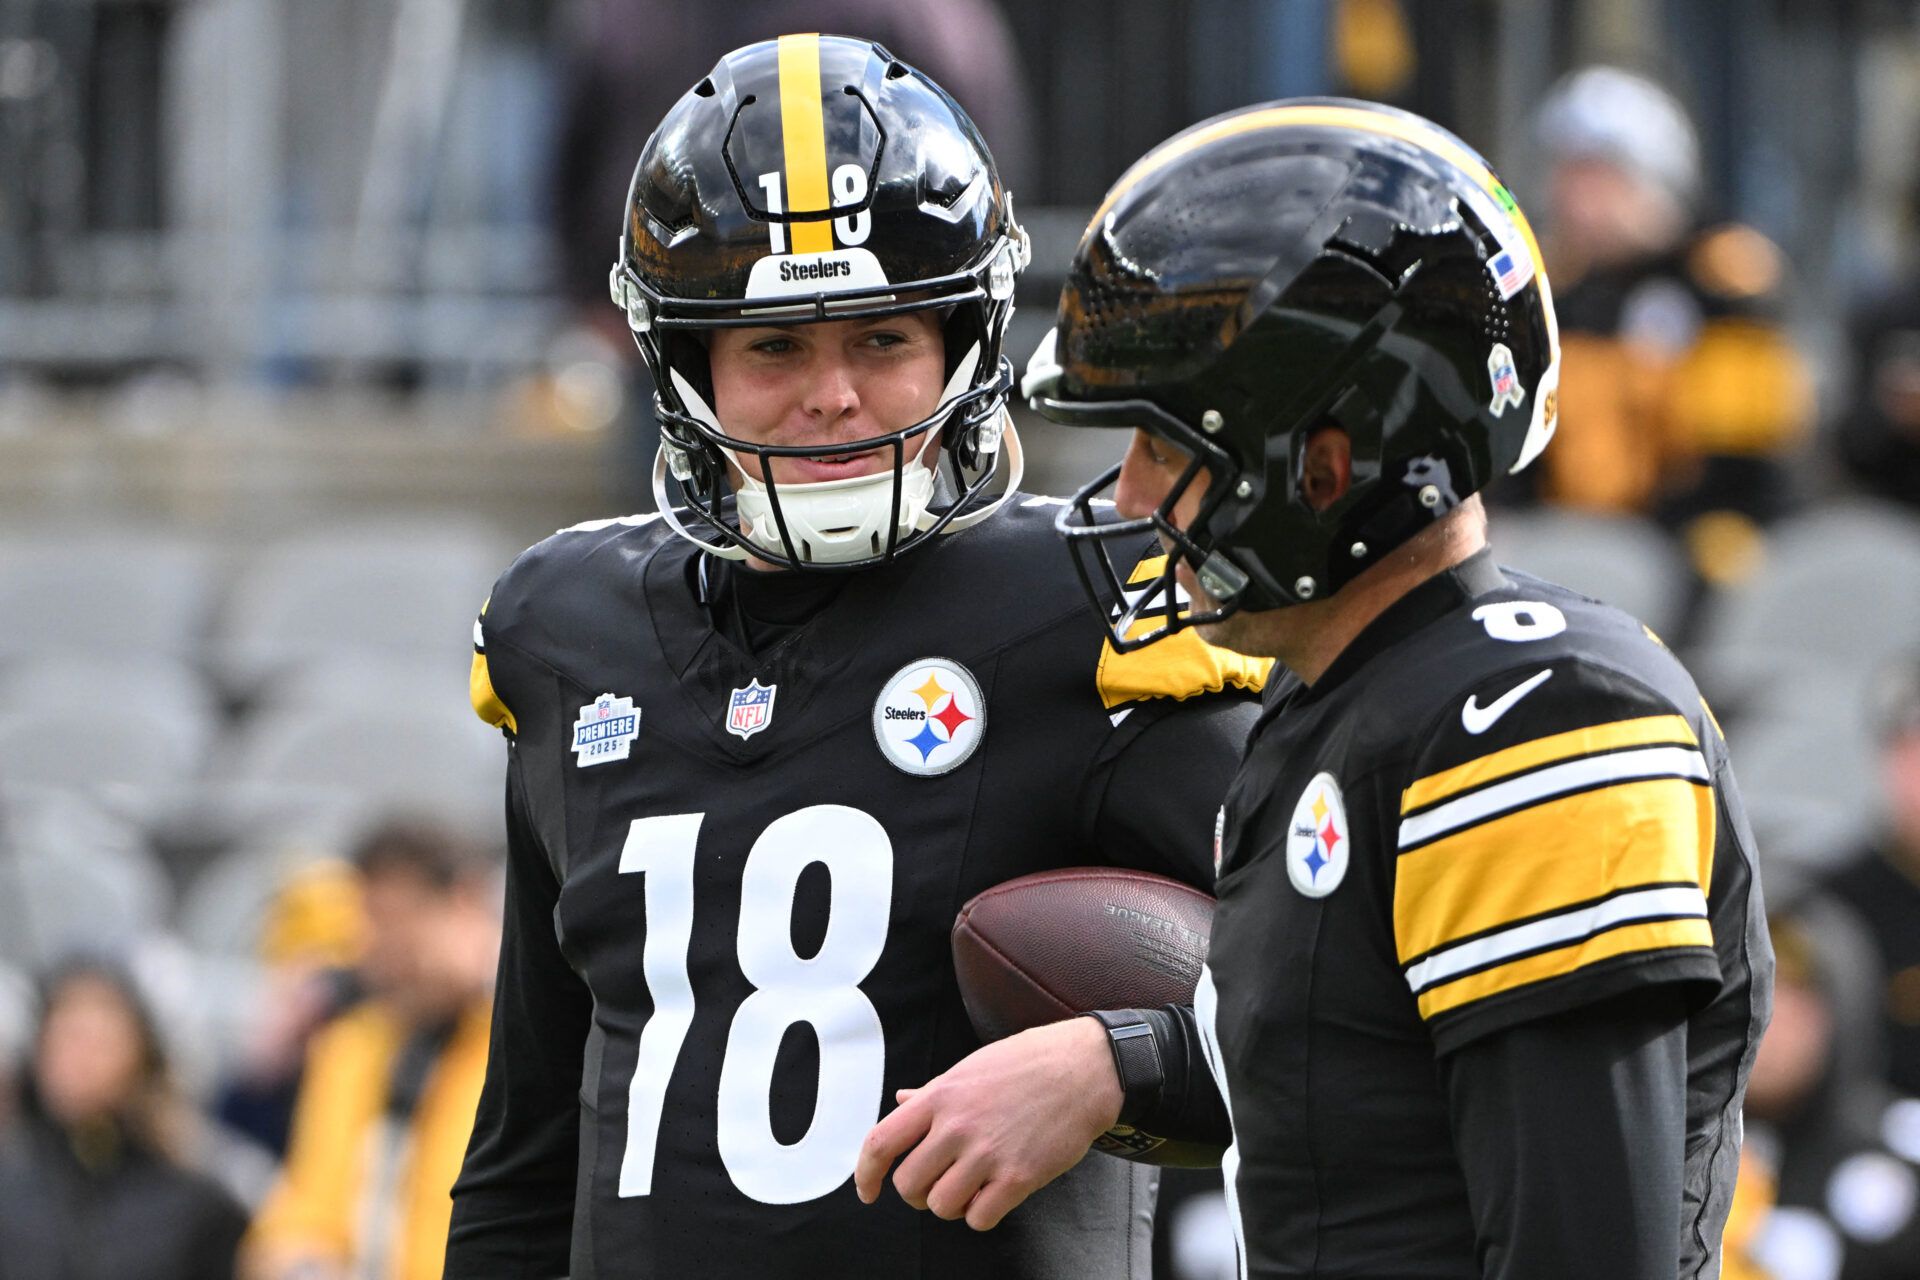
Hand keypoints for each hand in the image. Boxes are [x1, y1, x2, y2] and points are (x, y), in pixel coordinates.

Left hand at [854, 1016, 1123, 1230]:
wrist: (1084, 1069)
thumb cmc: (1027, 1064)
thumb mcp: (971, 1068)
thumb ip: (931, 1093)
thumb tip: (899, 1102)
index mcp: (939, 1096)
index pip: (880, 1144)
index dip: (866, 1175)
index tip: (868, 1191)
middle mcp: (957, 1126)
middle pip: (909, 1185)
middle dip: (919, 1193)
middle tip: (939, 1183)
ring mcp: (987, 1153)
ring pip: (941, 1206)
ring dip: (952, 1204)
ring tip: (971, 1186)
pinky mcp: (1019, 1177)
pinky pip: (979, 1218)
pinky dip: (981, 1214)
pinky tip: (994, 1195)